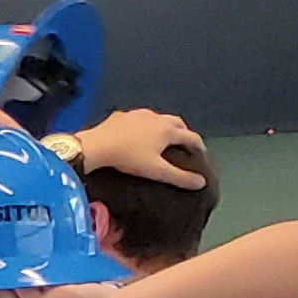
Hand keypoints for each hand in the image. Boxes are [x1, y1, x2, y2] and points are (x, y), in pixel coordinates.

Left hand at [76, 108, 206, 186]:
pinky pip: (138, 118)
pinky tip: (138, 132)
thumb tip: (201, 183)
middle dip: (184, 132)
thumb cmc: (128, 158)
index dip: (199, 146)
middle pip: (177, 123)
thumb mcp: (156, 171)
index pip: (191, 137)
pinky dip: (144, 125)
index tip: (201, 153)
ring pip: (158, 118)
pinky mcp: (122, 115)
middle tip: (184, 143)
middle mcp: (156, 118)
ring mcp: (138, 114)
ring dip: (165, 126)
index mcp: (168, 130)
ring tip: (164, 137)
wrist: (96, 146)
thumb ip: (179, 177)